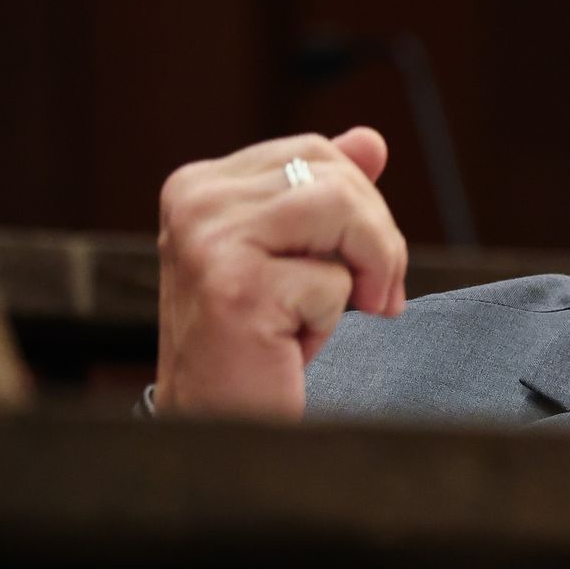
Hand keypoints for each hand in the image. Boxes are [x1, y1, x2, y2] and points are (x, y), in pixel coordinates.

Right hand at [153, 127, 408, 418]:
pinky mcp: (232, 286)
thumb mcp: (299, 254)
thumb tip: (372, 140)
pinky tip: (286, 347)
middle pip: (337, 176)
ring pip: (342, 209)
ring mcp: (207, 240)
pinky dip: (329, 320)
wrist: (220, 427)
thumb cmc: (261, 344)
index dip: (359, 208)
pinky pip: (333, 279)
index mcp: (202, 183)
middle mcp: (195, 200)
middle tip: (365, 299)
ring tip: (329, 316)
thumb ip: (330, 193)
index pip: (316, 152)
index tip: (355, 265)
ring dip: (362, 273)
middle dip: (374, 240)